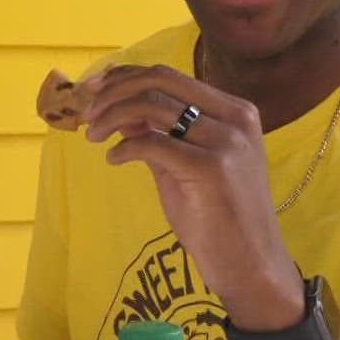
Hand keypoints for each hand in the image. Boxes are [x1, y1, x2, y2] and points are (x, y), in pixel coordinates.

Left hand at [82, 64, 303, 330]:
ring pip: (151, 105)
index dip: (126, 76)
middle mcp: (234, 118)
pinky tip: (115, 160)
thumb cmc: (220, 218)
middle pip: (159, 79)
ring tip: (94, 137)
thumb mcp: (186, 166)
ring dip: (111, 117)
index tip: (95, 88)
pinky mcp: (210, 168)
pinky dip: (123, 148)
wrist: (251, 264)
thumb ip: (160, 134)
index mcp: (235, 111)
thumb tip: (121, 110)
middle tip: (88, 112)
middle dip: (114, 90)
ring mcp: (225, 141)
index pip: (170, 76)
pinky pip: (151, 142)